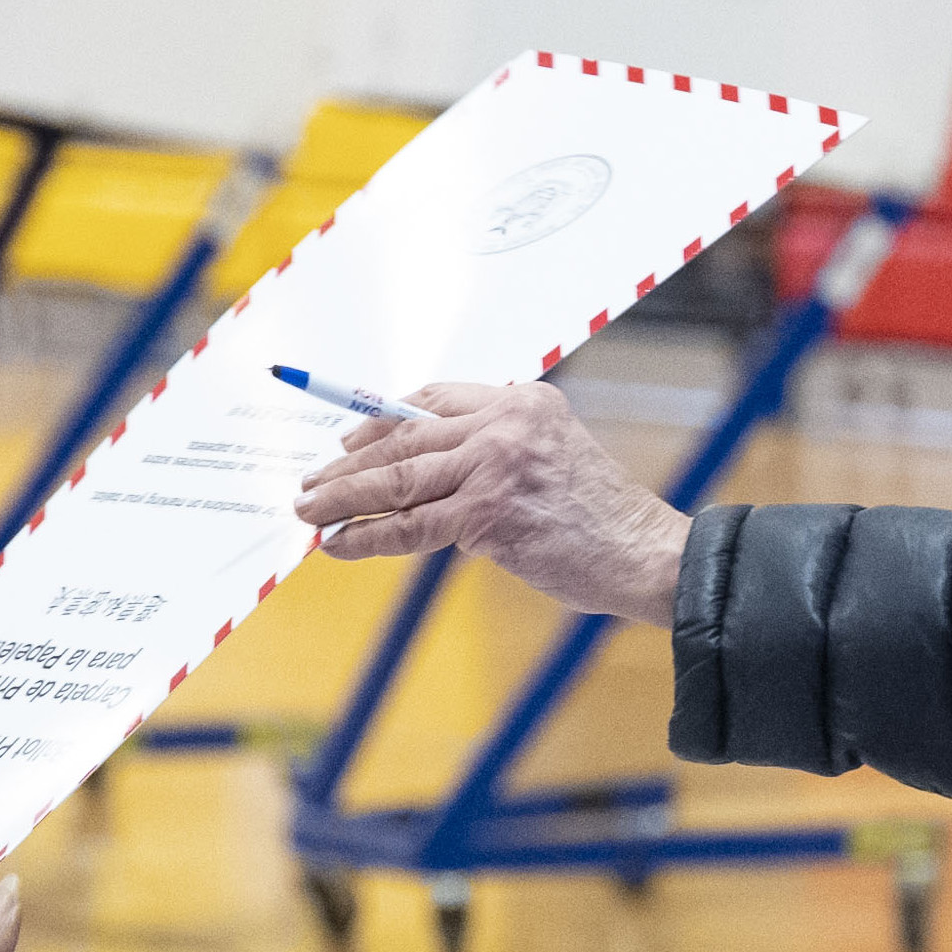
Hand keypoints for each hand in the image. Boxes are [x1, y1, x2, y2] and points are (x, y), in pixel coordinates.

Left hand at [291, 381, 688, 624]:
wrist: (642, 552)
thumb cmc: (600, 517)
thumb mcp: (554, 456)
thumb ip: (499, 450)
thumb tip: (427, 472)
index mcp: (523, 401)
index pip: (435, 399)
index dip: (383, 420)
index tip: (350, 439)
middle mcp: (505, 424)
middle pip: (406, 435)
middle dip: (350, 461)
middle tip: (313, 480)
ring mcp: (494, 466)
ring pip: (398, 478)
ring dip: (344, 497)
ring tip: (310, 511)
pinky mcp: (487, 514)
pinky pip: (411, 526)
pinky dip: (368, 536)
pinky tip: (340, 544)